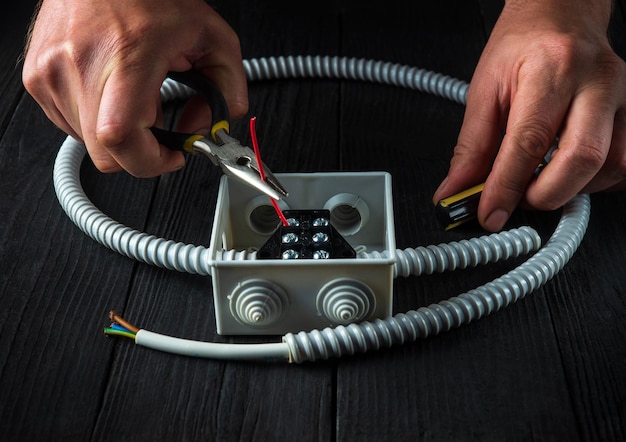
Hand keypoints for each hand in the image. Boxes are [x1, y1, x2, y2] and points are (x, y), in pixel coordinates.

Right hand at [22, 0, 247, 176]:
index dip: (151, 162)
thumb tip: (210, 129)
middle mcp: (81, 67)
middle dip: (142, 149)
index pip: (122, 139)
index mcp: (126, 57)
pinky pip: (71, 124)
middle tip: (159, 120)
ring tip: (135, 93)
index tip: (172, 155)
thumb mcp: (212, 38)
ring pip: (89, 143)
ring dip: (119, 131)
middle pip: (107, 153)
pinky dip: (97, 118)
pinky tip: (112, 89)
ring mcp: (52, 74)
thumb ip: (227, 91)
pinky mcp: (37, 77)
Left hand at [432, 0, 625, 230]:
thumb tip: (456, 191)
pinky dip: (597, 181)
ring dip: (572, 189)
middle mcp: (596, 81)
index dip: (506, 187)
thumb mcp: (484, 90)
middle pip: (582, 158)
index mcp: (552, 69)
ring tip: (540, 183)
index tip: (488, 213)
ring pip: (613, 165)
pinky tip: (571, 175)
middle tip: (518, 199)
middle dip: (545, 194)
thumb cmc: (523, 44)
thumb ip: (471, 147)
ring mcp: (623, 96)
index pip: (529, 141)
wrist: (560, 12)